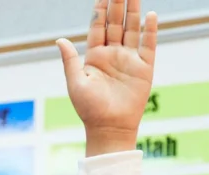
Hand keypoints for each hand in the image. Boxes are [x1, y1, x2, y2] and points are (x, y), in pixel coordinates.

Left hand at [57, 0, 158, 155]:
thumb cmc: (89, 109)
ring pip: (132, 29)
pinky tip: (149, 15)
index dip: (100, 9)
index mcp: (95, 56)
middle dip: (118, 4)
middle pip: (116, 23)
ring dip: (133, 11)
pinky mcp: (144, 68)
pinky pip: (148, 45)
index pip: (98, 26)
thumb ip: (69, 60)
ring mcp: (129, 59)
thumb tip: (59, 40)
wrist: (109, 128)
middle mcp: (113, 54)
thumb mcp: (76, 83)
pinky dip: (149, 30)